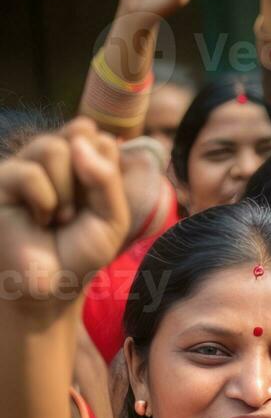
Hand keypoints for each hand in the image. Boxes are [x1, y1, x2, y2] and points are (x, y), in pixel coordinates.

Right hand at [0, 119, 129, 306]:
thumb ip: (106, 177)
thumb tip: (80, 134)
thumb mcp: (112, 216)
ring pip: (53, 147)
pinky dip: (43, 201)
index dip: (107, 175)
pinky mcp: (1, 180)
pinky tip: (38, 219)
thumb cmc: (82, 250)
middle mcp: (53, 158)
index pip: (103, 140)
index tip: (98, 204)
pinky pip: (29, 173)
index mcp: (83, 162)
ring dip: (65, 191)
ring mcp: (25, 165)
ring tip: (60, 217)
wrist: (51, 283)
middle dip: (87, 181)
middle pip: (79, 136)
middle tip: (77, 213)